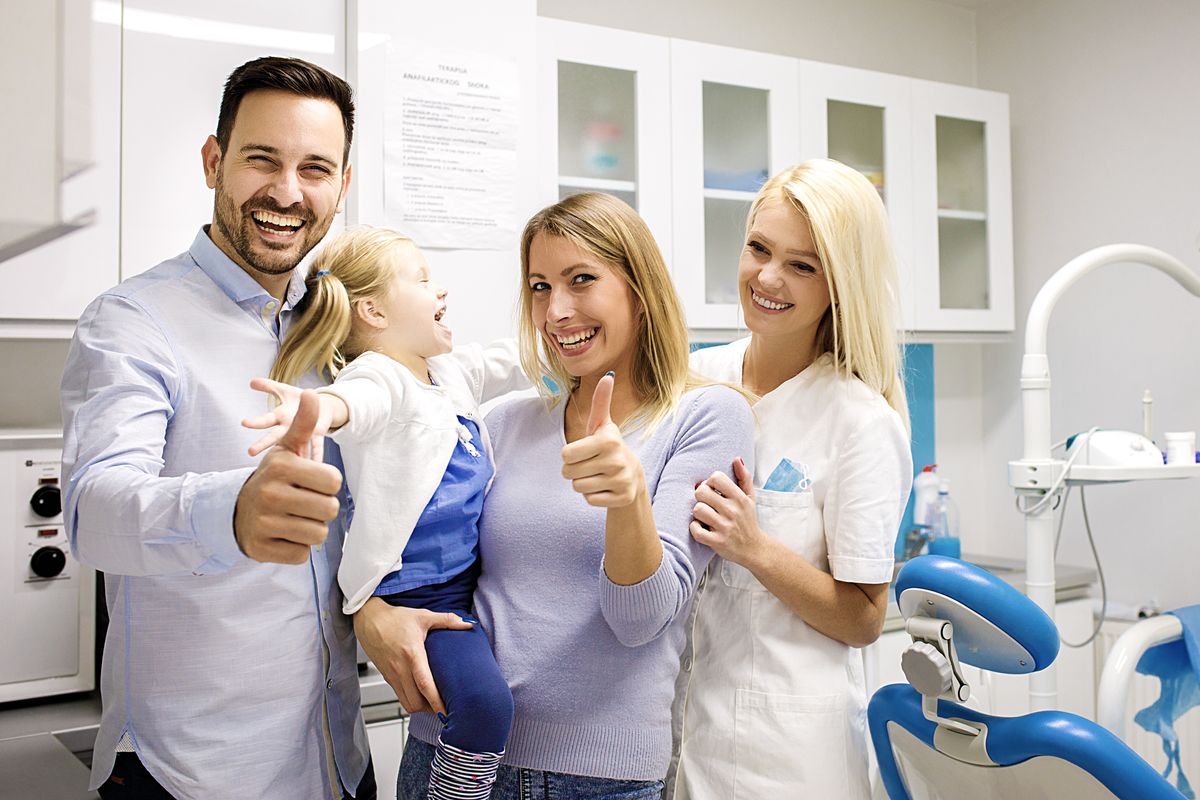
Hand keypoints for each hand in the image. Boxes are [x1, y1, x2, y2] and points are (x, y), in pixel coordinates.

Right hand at [234, 390, 343, 563]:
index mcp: (280, 467)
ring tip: (295, 518)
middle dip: (322, 508)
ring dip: (311, 529)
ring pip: (317, 535)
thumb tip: (313, 394)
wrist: (238, 510)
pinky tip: (283, 535)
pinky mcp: (260, 550)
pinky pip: (301, 555)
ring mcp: (263, 524)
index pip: (334, 481)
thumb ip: (303, 424)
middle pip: (329, 510)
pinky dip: (297, 548)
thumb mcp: (287, 449)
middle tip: (303, 503)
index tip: (312, 482)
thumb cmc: (275, 477)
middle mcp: (269, 494)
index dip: (328, 484)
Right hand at [243, 377, 333, 460]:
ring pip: (294, 443)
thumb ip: (268, 386)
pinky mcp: (317, 434)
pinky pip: (317, 446)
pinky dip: (316, 454)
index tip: (244, 423)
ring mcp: (302, 432)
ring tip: (283, 465)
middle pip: (274, 436)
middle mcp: (288, 427)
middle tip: (250, 452)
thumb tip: (251, 381)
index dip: (256, 421)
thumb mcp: (284, 391)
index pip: (266, 419)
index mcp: (280, 416)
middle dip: (263, 443)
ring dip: (290, 453)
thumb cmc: (299, 400)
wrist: (320, 406)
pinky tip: (316, 464)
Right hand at [354, 597, 474, 713]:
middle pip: (416, 701)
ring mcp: (392, 675)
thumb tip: (468, 624)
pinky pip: (400, 696)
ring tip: (434, 703)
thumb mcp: (423, 616)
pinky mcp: (387, 677)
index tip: (447, 711)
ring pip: (407, 703)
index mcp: (412, 654)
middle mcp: (400, 668)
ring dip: (421, 707)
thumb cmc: (395, 618)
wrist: (369, 619)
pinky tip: (421, 695)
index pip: (425, 684)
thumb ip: (447, 620)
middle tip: (446, 708)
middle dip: (431, 709)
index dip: (437, 701)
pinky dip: (411, 700)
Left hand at [561, 373, 644, 506]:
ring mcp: (621, 480)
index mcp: (608, 440)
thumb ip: (600, 401)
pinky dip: (593, 496)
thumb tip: (608, 376)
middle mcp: (617, 460)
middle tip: (590, 465)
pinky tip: (604, 487)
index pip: (566, 455)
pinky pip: (590, 500)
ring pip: (578, 487)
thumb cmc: (608, 447)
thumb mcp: (602, 425)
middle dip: (574, 470)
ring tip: (597, 475)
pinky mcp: (622, 497)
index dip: (570, 455)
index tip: (584, 451)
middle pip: (569, 473)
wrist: (632, 475)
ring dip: (583, 483)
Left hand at [690, 456, 765, 563]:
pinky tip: (701, 528)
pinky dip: (695, 528)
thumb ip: (744, 477)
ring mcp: (725, 527)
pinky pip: (696, 530)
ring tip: (705, 517)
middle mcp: (733, 511)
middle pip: (701, 492)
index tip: (712, 491)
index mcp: (740, 498)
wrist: (754, 549)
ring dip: (698, 514)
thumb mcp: (750, 498)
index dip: (709, 482)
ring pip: (697, 510)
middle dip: (701, 497)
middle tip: (706, 504)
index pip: (716, 477)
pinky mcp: (717, 542)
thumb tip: (737, 459)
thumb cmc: (748, 520)